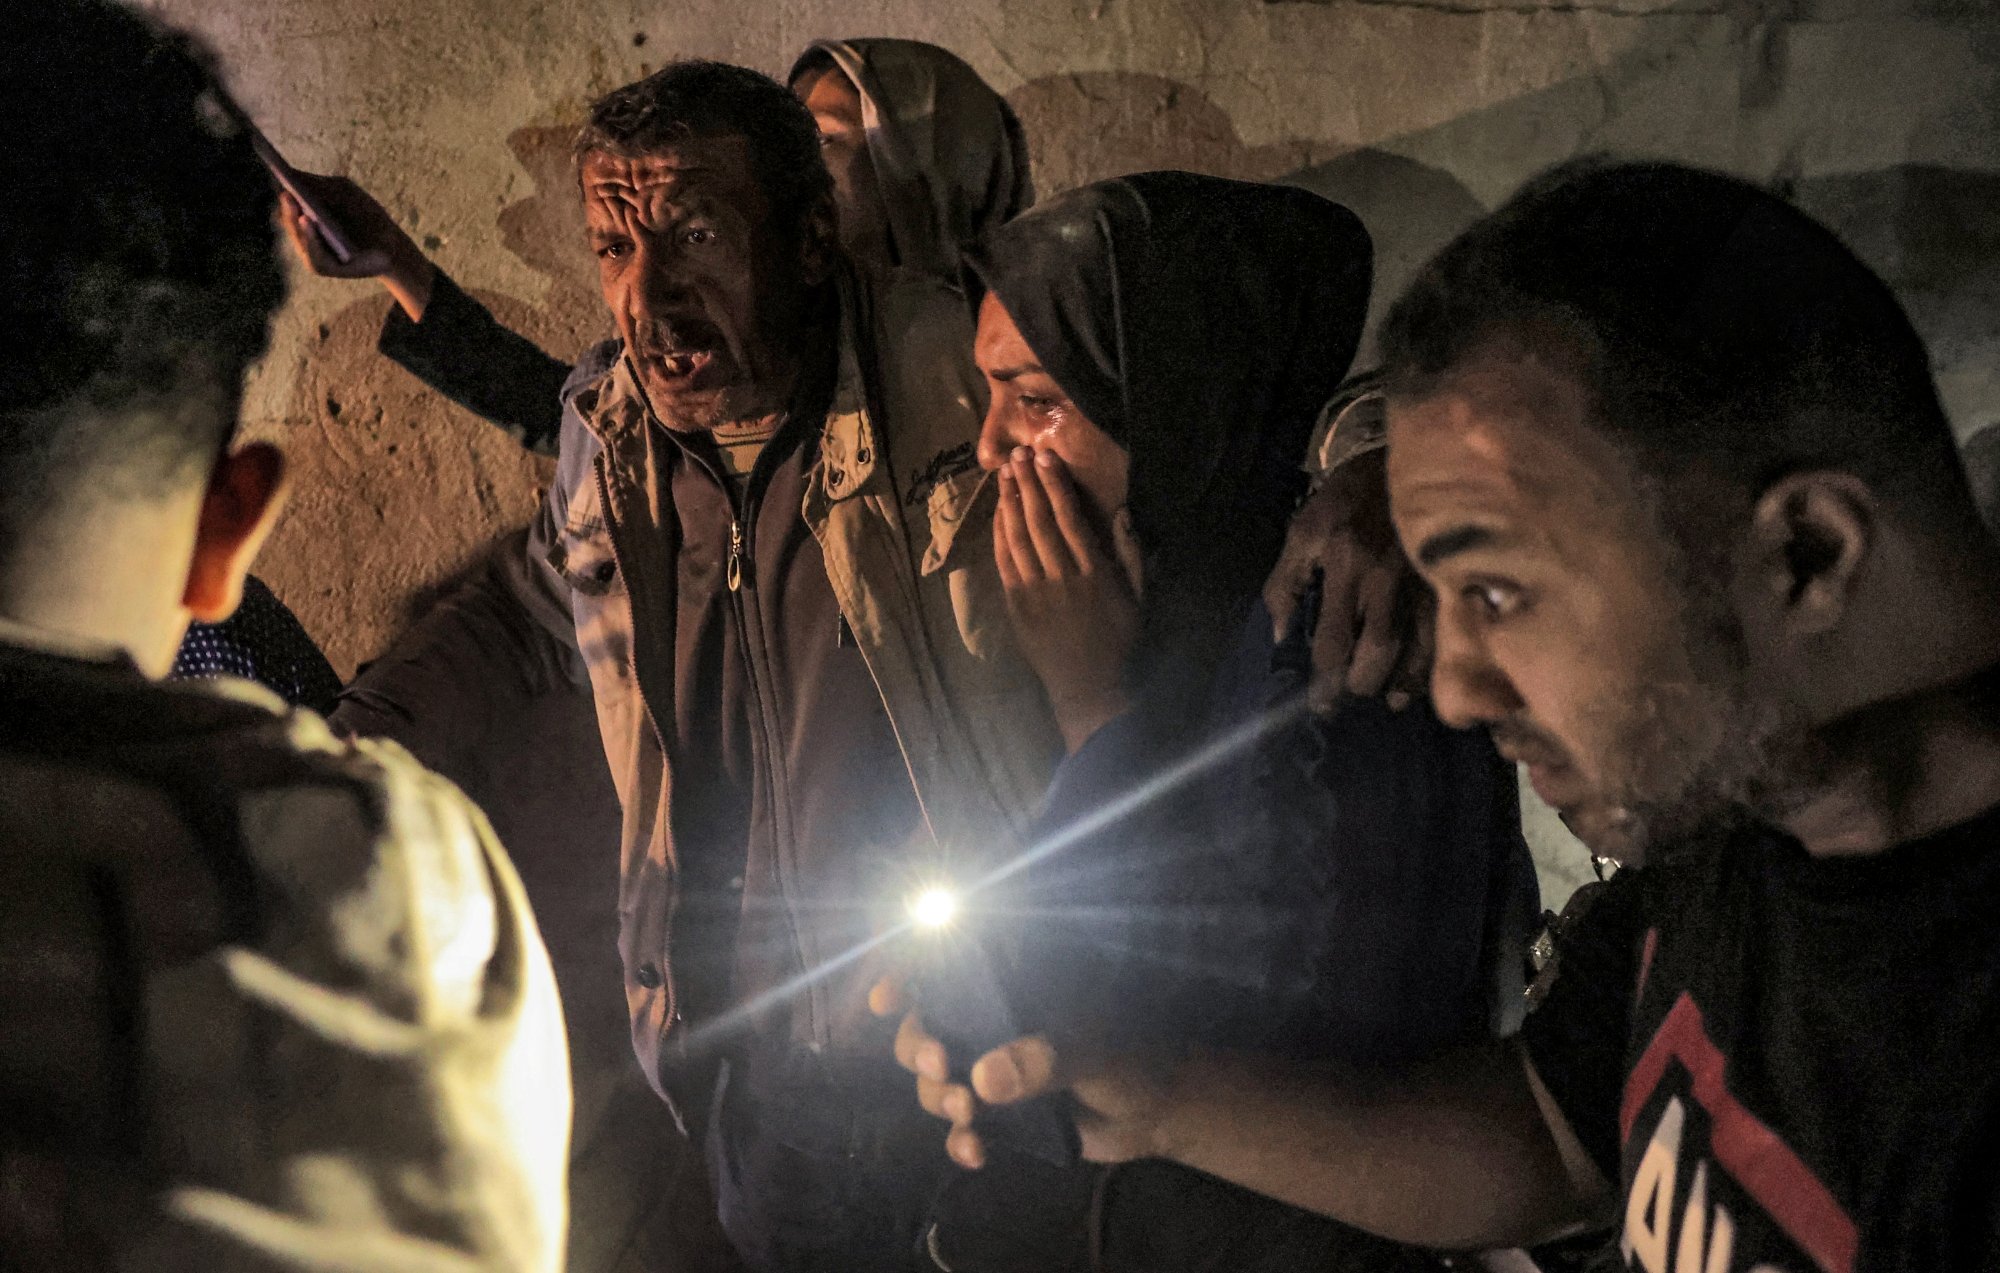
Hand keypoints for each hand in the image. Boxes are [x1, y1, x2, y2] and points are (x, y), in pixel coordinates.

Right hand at [277, 172, 434, 320]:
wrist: (392, 247)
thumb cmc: (368, 217)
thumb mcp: (347, 194)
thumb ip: (322, 185)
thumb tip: (293, 174)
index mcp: (306, 217)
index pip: (289, 203)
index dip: (283, 190)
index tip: (273, 173)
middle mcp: (305, 236)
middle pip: (290, 220)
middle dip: (288, 206)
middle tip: (285, 191)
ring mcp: (313, 253)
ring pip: (299, 238)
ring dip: (296, 223)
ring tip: (295, 206)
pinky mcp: (324, 269)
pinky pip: (314, 255)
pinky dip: (311, 238)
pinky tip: (308, 221)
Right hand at [871, 979, 1170, 1169]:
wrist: (1155, 1113)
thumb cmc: (1130, 1055)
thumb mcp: (1092, 1049)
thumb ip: (1044, 1060)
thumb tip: (984, 1080)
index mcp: (1010, 987)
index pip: (947, 969)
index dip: (909, 977)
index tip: (888, 999)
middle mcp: (991, 1024)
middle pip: (925, 1027)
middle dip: (920, 1047)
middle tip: (941, 1066)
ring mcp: (991, 1070)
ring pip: (936, 1081)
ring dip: (940, 1098)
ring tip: (971, 1116)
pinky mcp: (999, 1116)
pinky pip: (961, 1128)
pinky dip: (961, 1141)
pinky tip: (977, 1154)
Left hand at [994, 447, 1141, 751]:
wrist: (1091, 689)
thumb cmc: (1121, 642)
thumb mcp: (1140, 598)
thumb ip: (1132, 554)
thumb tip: (1123, 513)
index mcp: (1094, 572)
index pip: (1070, 518)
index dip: (1055, 485)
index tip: (1045, 458)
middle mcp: (1062, 577)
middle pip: (1039, 521)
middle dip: (1027, 484)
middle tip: (1017, 454)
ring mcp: (1035, 592)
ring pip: (1017, 538)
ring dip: (1009, 503)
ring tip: (1004, 474)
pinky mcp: (1017, 607)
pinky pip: (1004, 564)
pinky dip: (998, 535)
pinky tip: (997, 513)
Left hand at [1263, 447, 1432, 714]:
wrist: (1399, 455)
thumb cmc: (1343, 500)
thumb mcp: (1302, 532)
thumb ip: (1285, 584)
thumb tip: (1281, 635)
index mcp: (1345, 565)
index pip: (1333, 639)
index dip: (1325, 680)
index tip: (1320, 704)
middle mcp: (1385, 578)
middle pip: (1378, 651)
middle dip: (1362, 684)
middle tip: (1351, 698)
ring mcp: (1422, 579)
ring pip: (1418, 647)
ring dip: (1403, 682)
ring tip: (1388, 700)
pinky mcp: (1446, 577)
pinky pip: (1445, 630)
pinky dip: (1434, 661)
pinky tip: (1424, 677)